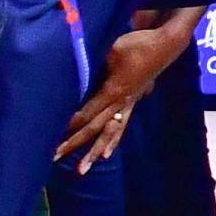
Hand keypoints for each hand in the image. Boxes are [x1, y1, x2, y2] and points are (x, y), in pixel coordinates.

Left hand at [56, 7, 204, 173]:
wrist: (165, 45)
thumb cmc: (137, 44)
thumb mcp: (110, 50)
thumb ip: (93, 63)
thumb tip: (72, 72)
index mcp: (113, 92)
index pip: (86, 113)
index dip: (68, 126)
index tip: (50, 136)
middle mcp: (120, 103)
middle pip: (93, 129)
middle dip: (73, 144)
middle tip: (53, 158)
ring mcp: (127, 104)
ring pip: (108, 133)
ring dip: (93, 152)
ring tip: (81, 171)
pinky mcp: (132, 102)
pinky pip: (120, 126)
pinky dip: (112, 141)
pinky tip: (105, 154)